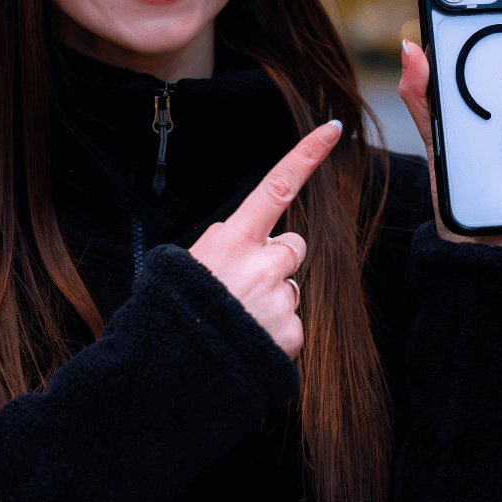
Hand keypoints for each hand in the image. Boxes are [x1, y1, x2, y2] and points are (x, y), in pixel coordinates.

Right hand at [188, 121, 340, 358]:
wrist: (168, 373)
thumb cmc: (174, 310)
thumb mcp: (188, 262)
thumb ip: (226, 242)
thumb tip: (257, 240)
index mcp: (234, 239)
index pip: (277, 186)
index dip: (307, 155)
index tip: (332, 129)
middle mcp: (263, 264)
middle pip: (292, 246)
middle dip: (276, 261)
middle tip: (242, 287)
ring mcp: (279, 300)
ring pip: (291, 287)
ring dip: (272, 300)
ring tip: (238, 320)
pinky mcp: (292, 335)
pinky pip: (293, 322)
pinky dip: (275, 332)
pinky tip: (249, 340)